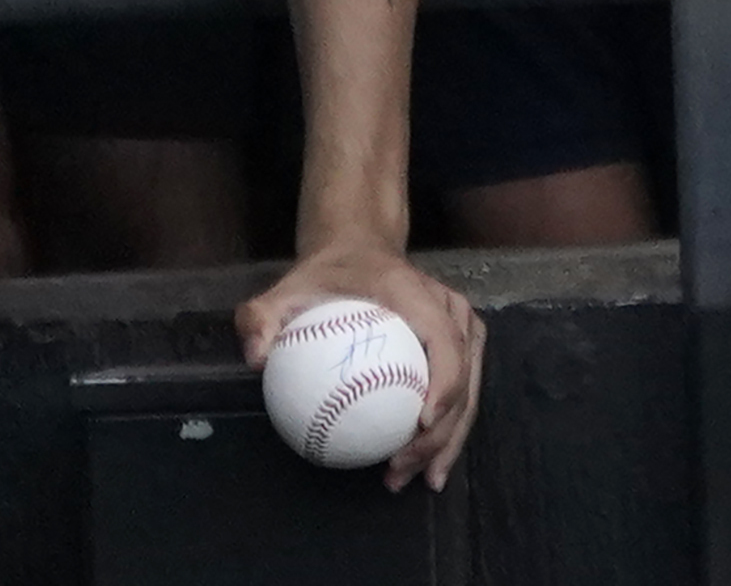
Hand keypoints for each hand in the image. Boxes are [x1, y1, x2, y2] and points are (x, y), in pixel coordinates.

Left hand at [239, 241, 485, 491]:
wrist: (359, 251)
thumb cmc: (323, 277)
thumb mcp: (282, 291)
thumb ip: (262, 319)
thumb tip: (258, 360)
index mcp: (413, 291)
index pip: (443, 338)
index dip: (445, 381)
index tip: (421, 424)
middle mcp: (448, 306)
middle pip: (465, 372)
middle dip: (444, 429)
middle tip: (403, 469)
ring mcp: (460, 323)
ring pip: (473, 385)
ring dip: (450, 437)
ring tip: (420, 479)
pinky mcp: (462, 340)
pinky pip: (465, 386)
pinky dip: (449, 427)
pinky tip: (425, 462)